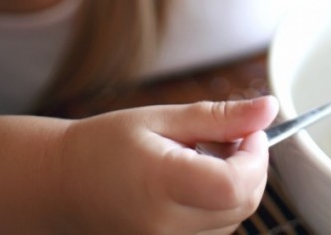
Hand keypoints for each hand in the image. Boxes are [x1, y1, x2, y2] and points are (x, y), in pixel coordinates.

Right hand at [56, 96, 277, 234]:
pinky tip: (195, 180)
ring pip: (233, 220)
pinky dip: (218, 205)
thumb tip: (269, 108)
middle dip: (251, 166)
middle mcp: (166, 227)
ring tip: (202, 155)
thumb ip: (220, 116)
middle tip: (228, 135)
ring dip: (236, 185)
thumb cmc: (105, 144)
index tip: (248, 130)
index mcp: (162, 184)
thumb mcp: (162, 118)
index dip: (257, 154)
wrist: (62, 184)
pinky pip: (214, 232)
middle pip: (243, 204)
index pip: (236, 184)